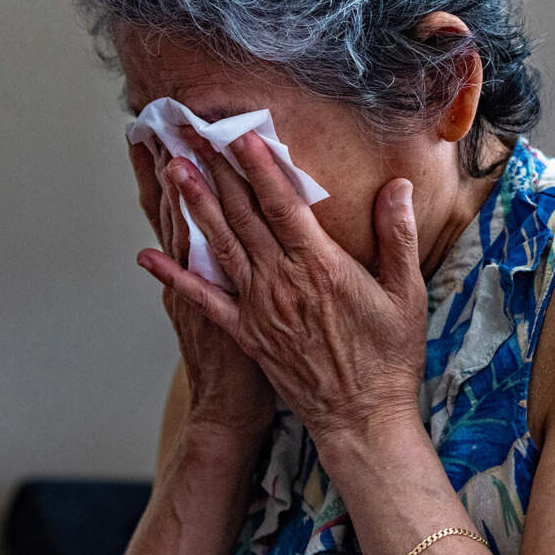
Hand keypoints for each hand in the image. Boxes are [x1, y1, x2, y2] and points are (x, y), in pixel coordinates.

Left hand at [137, 133, 427, 450]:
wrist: (361, 418)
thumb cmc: (389, 357)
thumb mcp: (406, 294)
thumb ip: (398, 236)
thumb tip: (396, 186)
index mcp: (321, 267)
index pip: (285, 206)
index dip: (261, 168)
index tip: (241, 136)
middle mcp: (282, 282)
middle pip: (244, 216)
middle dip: (218, 172)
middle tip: (193, 136)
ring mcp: (259, 308)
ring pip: (220, 246)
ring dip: (194, 206)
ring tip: (173, 169)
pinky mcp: (246, 333)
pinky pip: (203, 300)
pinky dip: (173, 277)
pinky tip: (147, 255)